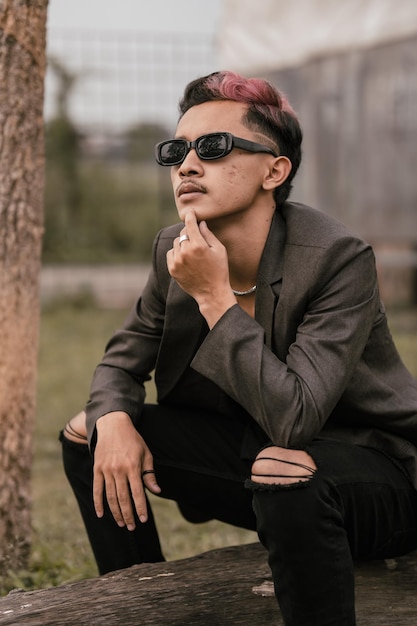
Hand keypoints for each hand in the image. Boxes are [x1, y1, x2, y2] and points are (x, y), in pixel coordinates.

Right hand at [93, 411, 160, 529]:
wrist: (113, 425)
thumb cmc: (133, 440)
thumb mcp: (145, 454)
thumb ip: (149, 474)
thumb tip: (156, 491)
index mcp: (133, 466)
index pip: (138, 493)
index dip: (141, 508)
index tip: (143, 520)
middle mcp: (119, 470)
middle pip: (123, 498)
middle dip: (128, 515)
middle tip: (132, 526)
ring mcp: (106, 470)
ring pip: (111, 497)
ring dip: (116, 512)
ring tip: (122, 523)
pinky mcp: (97, 469)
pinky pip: (97, 489)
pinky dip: (98, 503)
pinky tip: (101, 514)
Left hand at [166, 210, 235, 326]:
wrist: (212, 293)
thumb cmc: (219, 270)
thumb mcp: (219, 250)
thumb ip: (209, 234)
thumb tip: (200, 223)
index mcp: (198, 245)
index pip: (190, 224)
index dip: (190, 216)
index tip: (190, 212)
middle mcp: (185, 252)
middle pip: (183, 233)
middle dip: (189, 232)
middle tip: (197, 239)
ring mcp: (177, 261)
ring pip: (176, 243)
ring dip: (183, 243)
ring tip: (193, 252)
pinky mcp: (172, 269)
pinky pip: (171, 253)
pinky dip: (177, 253)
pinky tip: (186, 259)